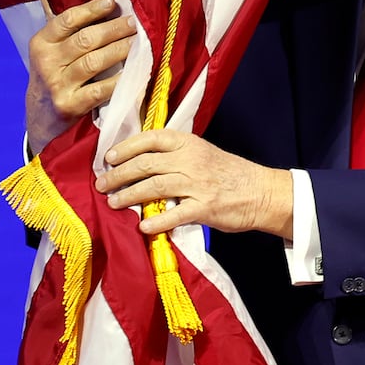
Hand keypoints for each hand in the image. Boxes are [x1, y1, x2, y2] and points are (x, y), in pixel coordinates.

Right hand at [26, 0, 136, 153]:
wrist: (41, 117)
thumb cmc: (55, 75)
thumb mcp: (52, 52)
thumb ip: (70, 31)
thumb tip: (106, 3)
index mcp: (41, 43)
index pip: (67, 20)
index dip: (91, 9)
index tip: (112, 2)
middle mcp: (46, 63)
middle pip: (85, 40)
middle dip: (113, 29)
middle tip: (134, 23)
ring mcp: (57, 85)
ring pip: (94, 62)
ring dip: (120, 50)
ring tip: (138, 42)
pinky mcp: (70, 105)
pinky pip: (101, 89)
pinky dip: (120, 80)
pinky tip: (135, 72)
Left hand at [97, 130, 294, 239]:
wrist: (262, 192)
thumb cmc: (229, 173)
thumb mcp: (203, 153)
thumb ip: (175, 156)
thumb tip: (139, 163)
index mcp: (189, 143)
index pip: (151, 138)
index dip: (126, 147)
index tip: (108, 158)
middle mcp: (191, 160)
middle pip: (146, 164)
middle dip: (119, 175)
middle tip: (102, 185)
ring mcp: (198, 184)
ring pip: (154, 187)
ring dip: (129, 196)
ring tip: (112, 203)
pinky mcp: (205, 208)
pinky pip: (175, 214)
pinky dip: (156, 220)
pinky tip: (143, 226)